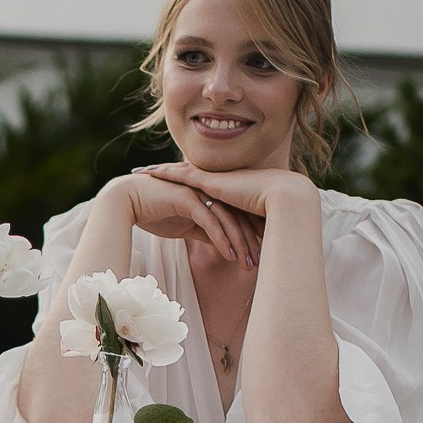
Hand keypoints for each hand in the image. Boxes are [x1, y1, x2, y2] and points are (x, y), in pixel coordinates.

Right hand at [123, 169, 260, 269]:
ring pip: (227, 219)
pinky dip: (222, 239)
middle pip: (237, 217)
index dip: (249, 235)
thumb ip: (204, 232)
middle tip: (258, 263)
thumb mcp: (185, 227)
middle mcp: (207, 192)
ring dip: (240, 243)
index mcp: (209, 197)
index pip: (236, 216)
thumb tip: (222, 245)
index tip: (258, 255)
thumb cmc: (154, 212)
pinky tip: (230, 256)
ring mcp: (198, 193)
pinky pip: (210, 221)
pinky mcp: (187, 199)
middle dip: (250, 241)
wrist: (126, 201)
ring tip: (247, 264)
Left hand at [149, 161, 315, 229]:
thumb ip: (241, 234)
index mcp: (226, 190)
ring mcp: (213, 179)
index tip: (166, 181)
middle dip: (164, 173)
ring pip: (179, 172)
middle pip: (185, 175)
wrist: (284, 199)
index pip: (199, 184)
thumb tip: (240, 250)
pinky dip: (164, 173)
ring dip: (158, 171)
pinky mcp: (210, 182)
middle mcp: (218, 181)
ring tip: (139, 172)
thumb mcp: (251, 226)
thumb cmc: (274, 217)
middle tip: (143, 172)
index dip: (183, 182)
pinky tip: (149, 172)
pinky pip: (181, 175)